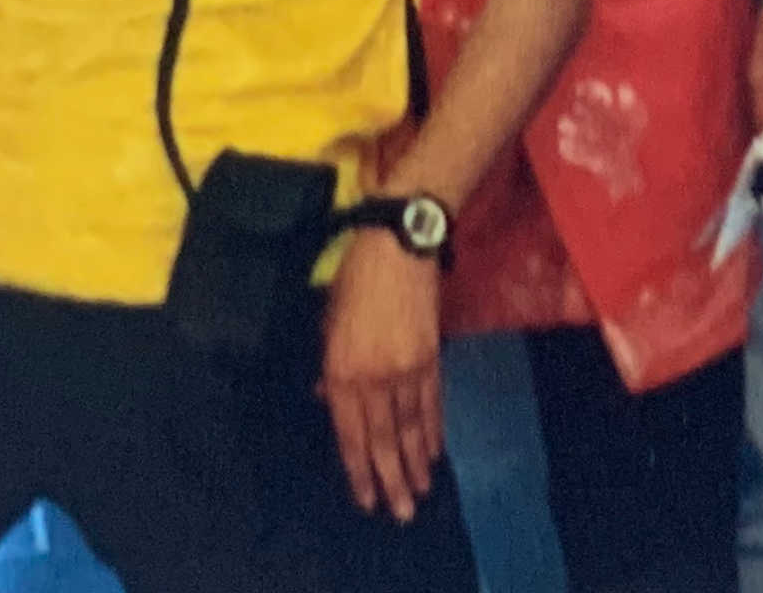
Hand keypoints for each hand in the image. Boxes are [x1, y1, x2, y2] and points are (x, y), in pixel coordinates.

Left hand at [321, 229, 445, 521]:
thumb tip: (328, 402)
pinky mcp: (431, 359)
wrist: (400, 247)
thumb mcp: (328, 322)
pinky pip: (431, 404)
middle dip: (391, 481)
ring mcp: (406, 371)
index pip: (350, 434)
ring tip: (420, 493)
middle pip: (383, 440)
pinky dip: (433, 431)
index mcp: (341, 371)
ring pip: (411, 429)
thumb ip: (328, 368)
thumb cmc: (353, 281)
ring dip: (415, 464)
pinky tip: (435, 452)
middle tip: (401, 515)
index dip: (358, 470)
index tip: (366, 500)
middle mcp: (374, 379)